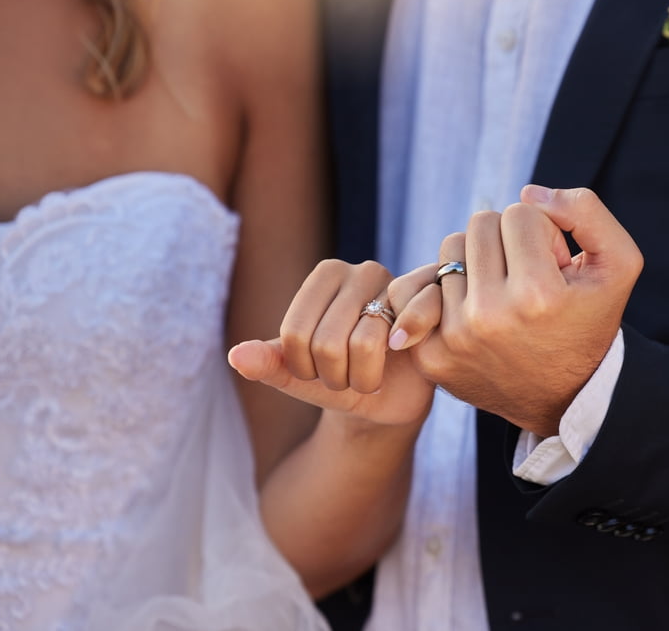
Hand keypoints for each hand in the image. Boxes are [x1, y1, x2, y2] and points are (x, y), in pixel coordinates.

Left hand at [228, 260, 434, 426]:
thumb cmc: (339, 377)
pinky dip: (393, 363)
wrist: (390, 398)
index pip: (295, 333)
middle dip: (335, 378)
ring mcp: (401, 283)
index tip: (318, 371)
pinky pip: (401, 335)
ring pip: (365, 345)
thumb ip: (268, 363)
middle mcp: (362, 271)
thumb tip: (236, 356)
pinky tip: (398, 364)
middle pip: (327, 342)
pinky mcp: (432, 304)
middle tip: (347, 377)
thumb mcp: (297, 376)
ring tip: (369, 376)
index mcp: (324, 276)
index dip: (303, 368)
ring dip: (364, 380)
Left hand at [393, 185, 642, 437]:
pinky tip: (469, 306)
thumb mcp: (618, 265)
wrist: (564, 397)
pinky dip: (443, 288)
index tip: (555, 268)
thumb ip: (586, 211)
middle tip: (528, 279)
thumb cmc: (589, 322)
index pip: (520, 213)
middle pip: (479, 225)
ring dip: (477, 263)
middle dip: (508, 243)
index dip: (544, 233)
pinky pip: (416, 287)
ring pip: (450, 250)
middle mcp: (489, 317)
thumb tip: (528, 191)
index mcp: (537, 294)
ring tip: (504, 294)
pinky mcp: (429, 355)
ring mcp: (454, 338)